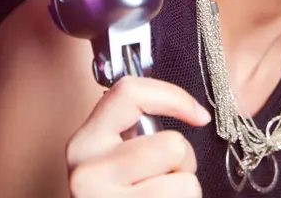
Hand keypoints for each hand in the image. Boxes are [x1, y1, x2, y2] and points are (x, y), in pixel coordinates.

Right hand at [67, 77, 210, 197]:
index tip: (197, 115)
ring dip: (184, 192)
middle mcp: (87, 172)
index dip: (173, 97)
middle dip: (183, 164)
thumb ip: (133, 130)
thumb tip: (191, 111)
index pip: (128, 93)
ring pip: (185, 183)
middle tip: (163, 179)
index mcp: (83, 143)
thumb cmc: (118, 197)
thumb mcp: (113, 159)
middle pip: (172, 145)